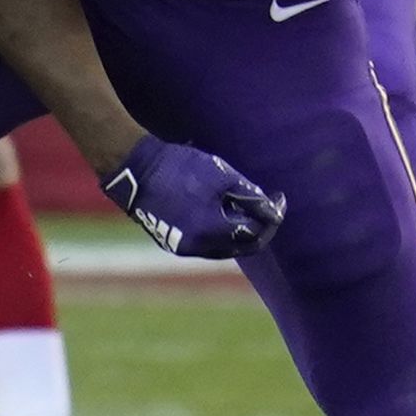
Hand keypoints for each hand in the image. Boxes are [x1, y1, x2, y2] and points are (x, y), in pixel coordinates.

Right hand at [100, 135, 283, 258]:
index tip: (280, 200)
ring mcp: (183, 247)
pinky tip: (223, 212)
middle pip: (241, 246)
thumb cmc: (179, 168)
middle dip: (258, 227)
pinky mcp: (173, 242)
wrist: (136, 170)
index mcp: (211, 230)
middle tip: (268, 207)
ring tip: (245, 207)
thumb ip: (250, 196)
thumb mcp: (221, 175)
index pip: (254, 233)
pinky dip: (220, 232)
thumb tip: (272, 211)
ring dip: (239, 230)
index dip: (271, 218)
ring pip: (224, 247)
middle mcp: (198, 247)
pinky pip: (206, 244)